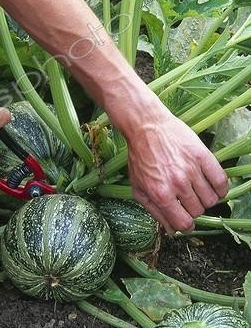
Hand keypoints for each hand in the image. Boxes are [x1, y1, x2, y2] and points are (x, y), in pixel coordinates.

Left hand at [127, 112, 227, 234]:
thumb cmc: (140, 159)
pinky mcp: (203, 156)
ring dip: (206, 199)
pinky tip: (212, 186)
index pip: (183, 223)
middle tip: (187, 200)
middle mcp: (177, 184)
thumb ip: (154, 211)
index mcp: (160, 194)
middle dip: (193, 210)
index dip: (186, 225)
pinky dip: (220, 188)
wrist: (146, 128)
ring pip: (211, 199)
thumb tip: (171, 231)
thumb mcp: (138, 187)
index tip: (186, 221)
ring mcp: (191, 170)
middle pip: (198, 211)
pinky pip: (221, 181)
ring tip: (197, 191)